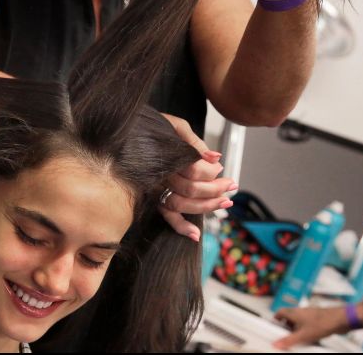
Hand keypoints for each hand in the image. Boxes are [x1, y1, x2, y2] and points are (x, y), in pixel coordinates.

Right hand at [159, 114, 236, 241]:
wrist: (131, 131)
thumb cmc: (155, 127)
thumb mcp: (177, 126)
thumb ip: (195, 143)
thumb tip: (216, 159)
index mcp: (165, 157)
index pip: (194, 170)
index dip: (211, 171)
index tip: (220, 166)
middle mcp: (158, 175)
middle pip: (191, 189)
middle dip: (216, 190)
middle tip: (231, 184)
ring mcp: (155, 187)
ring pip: (181, 204)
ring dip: (207, 207)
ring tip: (226, 202)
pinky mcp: (154, 196)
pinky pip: (165, 215)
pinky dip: (180, 227)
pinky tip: (196, 235)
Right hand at [273, 305, 347, 348]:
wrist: (340, 320)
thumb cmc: (322, 323)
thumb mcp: (302, 335)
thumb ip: (288, 340)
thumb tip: (276, 344)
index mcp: (293, 313)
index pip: (280, 312)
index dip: (276, 319)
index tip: (274, 326)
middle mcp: (300, 311)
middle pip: (289, 317)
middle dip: (287, 327)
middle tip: (287, 335)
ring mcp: (309, 314)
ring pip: (299, 321)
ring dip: (297, 329)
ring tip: (299, 338)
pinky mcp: (318, 318)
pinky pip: (308, 324)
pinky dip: (306, 330)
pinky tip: (311, 338)